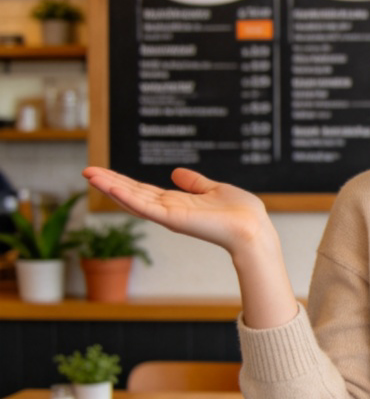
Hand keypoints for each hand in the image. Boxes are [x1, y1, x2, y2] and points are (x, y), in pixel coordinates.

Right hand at [82, 165, 272, 256]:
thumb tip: (176, 172)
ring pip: (133, 199)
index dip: (124, 181)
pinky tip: (110, 186)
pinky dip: (126, 196)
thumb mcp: (213, 189)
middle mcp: (169, 210)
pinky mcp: (173, 219)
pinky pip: (145, 206)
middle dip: (110, 183)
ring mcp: (169, 216)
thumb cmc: (240, 213)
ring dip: (111, 187)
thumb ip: (194, 183)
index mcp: (178, 203)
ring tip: (89, 174)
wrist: (253, 228)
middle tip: (86, 170)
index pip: (144, 191)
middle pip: (133, 194)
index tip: (104, 172)